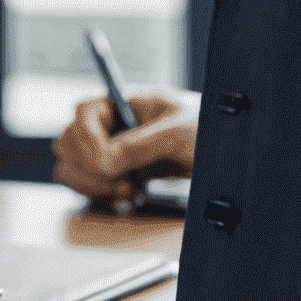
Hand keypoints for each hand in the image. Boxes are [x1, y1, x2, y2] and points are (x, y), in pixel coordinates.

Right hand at [52, 89, 199, 205]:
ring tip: (127, 191)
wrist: (232, 159)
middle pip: (68, 140)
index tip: (110, 164)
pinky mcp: (116, 176)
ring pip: (70, 165)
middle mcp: (111, 126)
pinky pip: (87, 185)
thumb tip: (105, 162)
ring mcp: (111, 151)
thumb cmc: (211, 134)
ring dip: (91, 183)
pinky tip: (128, 197)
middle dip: (87, 166)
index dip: (89, 140)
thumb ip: (139, 145)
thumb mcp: (180, 134)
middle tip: (121, 180)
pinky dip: (98, 195)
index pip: (82, 112)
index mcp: (124, 103)